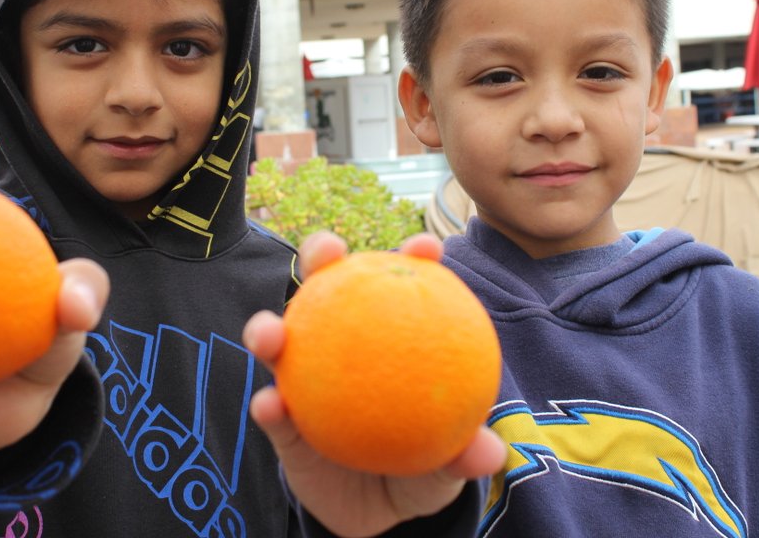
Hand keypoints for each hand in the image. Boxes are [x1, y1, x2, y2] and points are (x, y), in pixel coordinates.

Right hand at [243, 231, 505, 537]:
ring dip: (268, 328)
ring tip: (270, 334)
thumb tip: (491, 452)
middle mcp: (340, 346)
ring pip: (280, 341)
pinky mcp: (282, 424)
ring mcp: (305, 381)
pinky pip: (271, 411)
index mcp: (389, 339)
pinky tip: (270, 406)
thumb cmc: (421, 470)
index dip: (413, 258)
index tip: (426, 247)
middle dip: (320, 255)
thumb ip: (463, 456)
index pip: (402, 286)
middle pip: (326, 288)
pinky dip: (267, 406)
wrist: (379, 517)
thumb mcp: (447, 466)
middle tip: (327, 250)